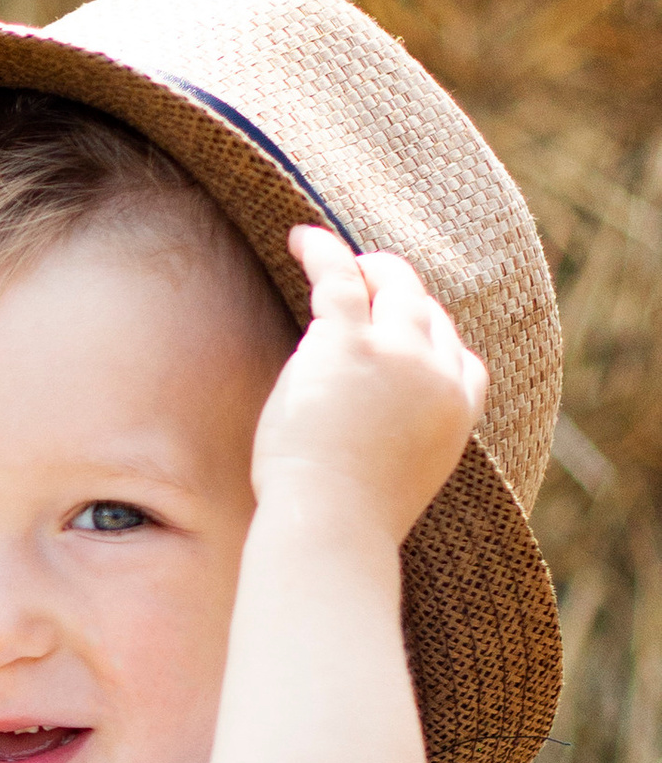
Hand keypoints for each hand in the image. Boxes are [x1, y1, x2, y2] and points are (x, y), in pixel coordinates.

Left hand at [250, 227, 486, 544]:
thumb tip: (371, 439)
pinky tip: (299, 237)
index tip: (409, 334)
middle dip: (402, 295)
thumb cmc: (349, 521)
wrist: (331, 525)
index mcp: (458, 414)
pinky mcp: (347, 343)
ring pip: (392, 288)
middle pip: (428, 314)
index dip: (436, 339)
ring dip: (370, 269)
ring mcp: (396, 355)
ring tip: (343, 260)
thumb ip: (403, 444)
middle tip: (370, 281)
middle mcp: (437, 375)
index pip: (464, 359)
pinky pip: (338, 277)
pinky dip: (321, 251)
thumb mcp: (400, 481)